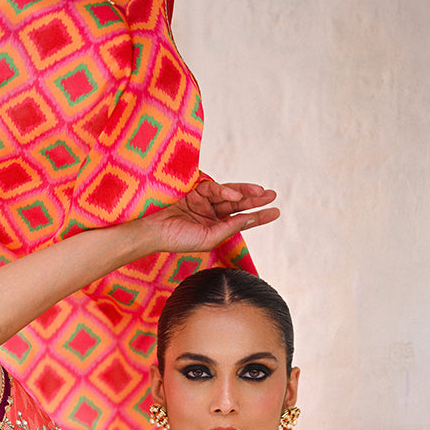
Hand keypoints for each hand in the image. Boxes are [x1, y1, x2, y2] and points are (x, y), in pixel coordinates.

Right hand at [142, 179, 278, 253]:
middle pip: (238, 204)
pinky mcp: (195, 190)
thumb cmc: (178, 240)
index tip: (276, 211)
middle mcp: (211, 214)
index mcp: (215, 228)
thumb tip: (249, 218)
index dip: (258, 215)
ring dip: (245, 192)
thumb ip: (229, 228)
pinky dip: (225, 190)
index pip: (241, 220)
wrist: (153, 232)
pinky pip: (214, 188)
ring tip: (260, 192)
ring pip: (229, 194)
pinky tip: (234, 195)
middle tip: (273, 195)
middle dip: (255, 199)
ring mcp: (203, 202)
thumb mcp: (209, 238)